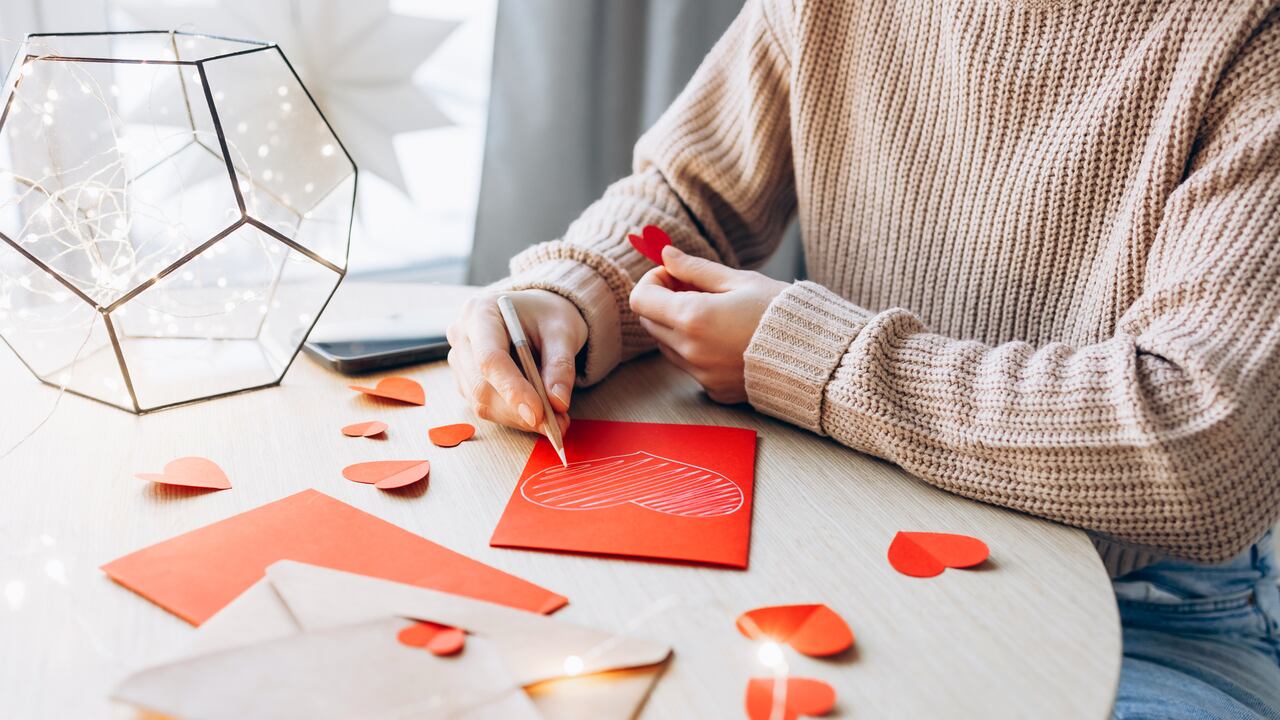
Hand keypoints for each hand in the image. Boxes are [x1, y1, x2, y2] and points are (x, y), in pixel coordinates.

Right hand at [446, 289, 585, 433]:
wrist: (536, 314)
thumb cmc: (546, 316)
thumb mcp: (563, 331)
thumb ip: (561, 365)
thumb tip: (558, 402)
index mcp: (480, 312)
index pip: (489, 358)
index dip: (512, 389)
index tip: (538, 414)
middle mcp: (462, 336)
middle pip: (481, 386)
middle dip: (519, 410)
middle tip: (556, 424)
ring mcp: (460, 361)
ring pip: (482, 403)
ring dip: (518, 418)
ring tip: (554, 420)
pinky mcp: (465, 381)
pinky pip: (485, 407)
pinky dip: (513, 417)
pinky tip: (536, 413)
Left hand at [629, 245, 787, 403]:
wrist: (816, 357)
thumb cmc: (780, 312)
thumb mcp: (739, 281)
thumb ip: (695, 269)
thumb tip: (666, 254)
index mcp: (693, 318)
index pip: (640, 299)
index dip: (653, 281)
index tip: (675, 275)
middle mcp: (690, 351)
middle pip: (649, 322)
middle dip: (664, 302)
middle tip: (695, 289)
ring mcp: (701, 374)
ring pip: (667, 345)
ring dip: (678, 326)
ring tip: (715, 314)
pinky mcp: (713, 390)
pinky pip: (689, 366)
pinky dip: (696, 349)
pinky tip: (727, 339)